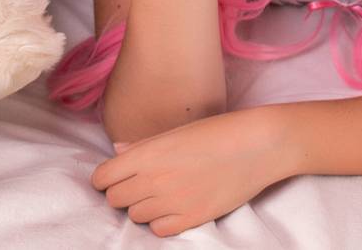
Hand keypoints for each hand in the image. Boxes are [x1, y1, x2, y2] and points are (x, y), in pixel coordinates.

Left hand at [93, 107, 290, 235]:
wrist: (259, 145)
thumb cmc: (220, 131)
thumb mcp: (178, 131)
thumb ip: (143, 145)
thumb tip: (118, 152)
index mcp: (148, 153)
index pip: (103, 177)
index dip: (105, 178)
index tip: (115, 177)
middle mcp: (155, 179)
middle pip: (114, 199)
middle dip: (123, 192)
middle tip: (141, 184)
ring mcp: (173, 201)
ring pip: (135, 216)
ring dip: (143, 206)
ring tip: (163, 193)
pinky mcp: (192, 218)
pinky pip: (159, 230)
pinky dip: (162, 221)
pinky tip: (175, 206)